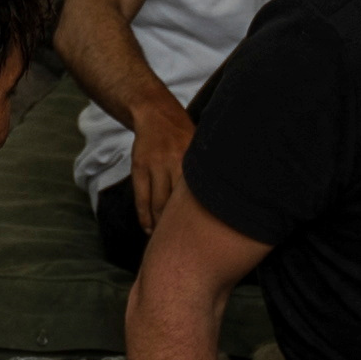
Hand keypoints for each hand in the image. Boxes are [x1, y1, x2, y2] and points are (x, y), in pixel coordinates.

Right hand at [125, 98, 196, 235]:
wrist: (155, 114)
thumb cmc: (183, 135)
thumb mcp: (199, 147)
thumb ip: (205, 172)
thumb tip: (221, 201)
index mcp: (194, 158)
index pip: (198, 195)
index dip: (200, 218)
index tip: (204, 237)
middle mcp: (175, 161)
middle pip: (178, 203)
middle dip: (179, 226)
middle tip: (185, 246)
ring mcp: (155, 164)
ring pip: (158, 204)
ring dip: (160, 225)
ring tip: (165, 241)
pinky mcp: (139, 167)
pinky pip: (141, 198)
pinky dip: (144, 217)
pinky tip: (149, 229)